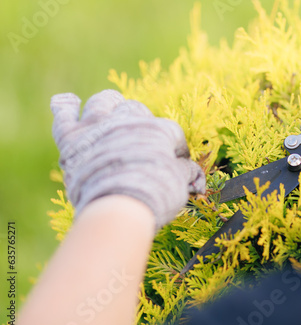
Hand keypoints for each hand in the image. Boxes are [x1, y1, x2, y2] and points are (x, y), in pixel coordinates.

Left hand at [50, 89, 205, 229]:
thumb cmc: (155, 196)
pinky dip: (66, 106)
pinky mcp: (71, 137)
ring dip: (108, 107)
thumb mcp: (180, 184)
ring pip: (103, 102)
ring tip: (109, 116)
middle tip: (140, 143)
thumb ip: (188, 173)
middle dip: (142, 123)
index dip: (175, 149)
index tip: (176, 163)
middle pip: (136, 110)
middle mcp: (129, 120)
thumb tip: (196, 177)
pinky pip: (64, 111)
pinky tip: (69, 103)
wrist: (119, 207)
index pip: (171, 133)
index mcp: (159, 130)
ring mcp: (98, 125)